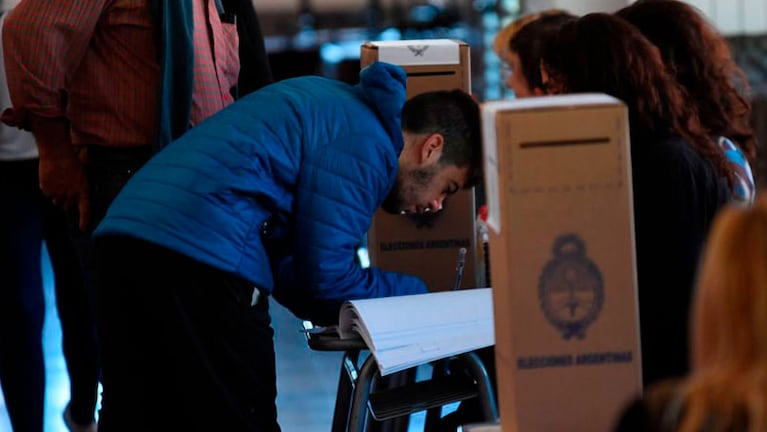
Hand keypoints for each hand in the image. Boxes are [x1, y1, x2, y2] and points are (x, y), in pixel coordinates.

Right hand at [30, 114, 90, 229]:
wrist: (57, 153)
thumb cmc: (72, 160)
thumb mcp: (84, 173)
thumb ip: (83, 185)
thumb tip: (82, 191)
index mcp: (83, 191)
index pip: (85, 210)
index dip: (84, 221)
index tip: (83, 228)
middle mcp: (71, 195)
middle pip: (67, 206)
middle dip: (67, 201)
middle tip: (66, 190)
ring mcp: (58, 194)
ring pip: (56, 201)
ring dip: (57, 195)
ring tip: (59, 182)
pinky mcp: (47, 190)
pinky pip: (47, 193)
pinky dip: (48, 188)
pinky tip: (51, 178)